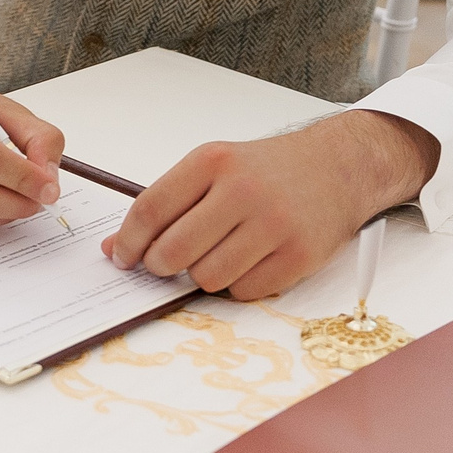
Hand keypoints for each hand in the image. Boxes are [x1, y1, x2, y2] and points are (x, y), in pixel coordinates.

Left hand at [103, 110, 439, 300]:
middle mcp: (243, 190)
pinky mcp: (299, 256)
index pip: (151, 209)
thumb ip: (166, 204)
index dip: (128, 241)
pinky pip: (243, 292)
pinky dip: (237, 285)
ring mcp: (274, 224)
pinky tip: (248, 261)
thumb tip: (115, 248)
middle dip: (160, 266)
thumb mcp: (215, 168)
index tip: (121, 257)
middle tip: (165, 264)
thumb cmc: (267, 170)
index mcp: (213, 161)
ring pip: (207, 278)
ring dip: (202, 275)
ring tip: (216, 255)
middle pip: (174, 251)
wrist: (338, 166)